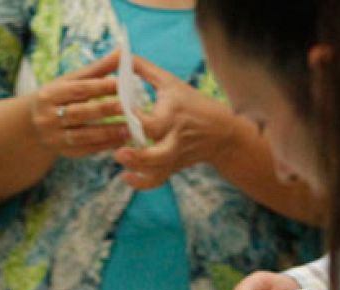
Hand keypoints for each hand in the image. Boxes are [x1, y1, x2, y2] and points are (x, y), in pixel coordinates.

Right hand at [29, 52, 130, 158]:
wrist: (32, 125)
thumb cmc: (58, 97)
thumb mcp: (71, 81)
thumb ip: (97, 69)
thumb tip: (121, 52)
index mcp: (50, 95)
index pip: (78, 90)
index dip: (100, 87)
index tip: (121, 83)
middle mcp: (48, 117)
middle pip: (79, 113)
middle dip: (104, 110)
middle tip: (128, 107)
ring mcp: (54, 137)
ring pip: (83, 135)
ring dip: (107, 132)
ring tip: (129, 128)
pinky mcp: (63, 152)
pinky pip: (86, 150)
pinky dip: (104, 146)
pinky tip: (121, 141)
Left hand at [113, 57, 244, 189]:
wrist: (220, 132)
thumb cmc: (190, 103)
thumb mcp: (170, 82)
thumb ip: (144, 70)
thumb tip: (121, 55)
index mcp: (171, 115)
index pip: (151, 122)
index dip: (133, 120)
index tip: (119, 114)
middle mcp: (173, 138)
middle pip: (158, 153)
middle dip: (139, 155)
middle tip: (119, 151)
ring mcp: (173, 154)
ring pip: (158, 170)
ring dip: (139, 168)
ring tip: (120, 160)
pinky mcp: (172, 166)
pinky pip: (158, 180)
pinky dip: (142, 183)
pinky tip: (126, 177)